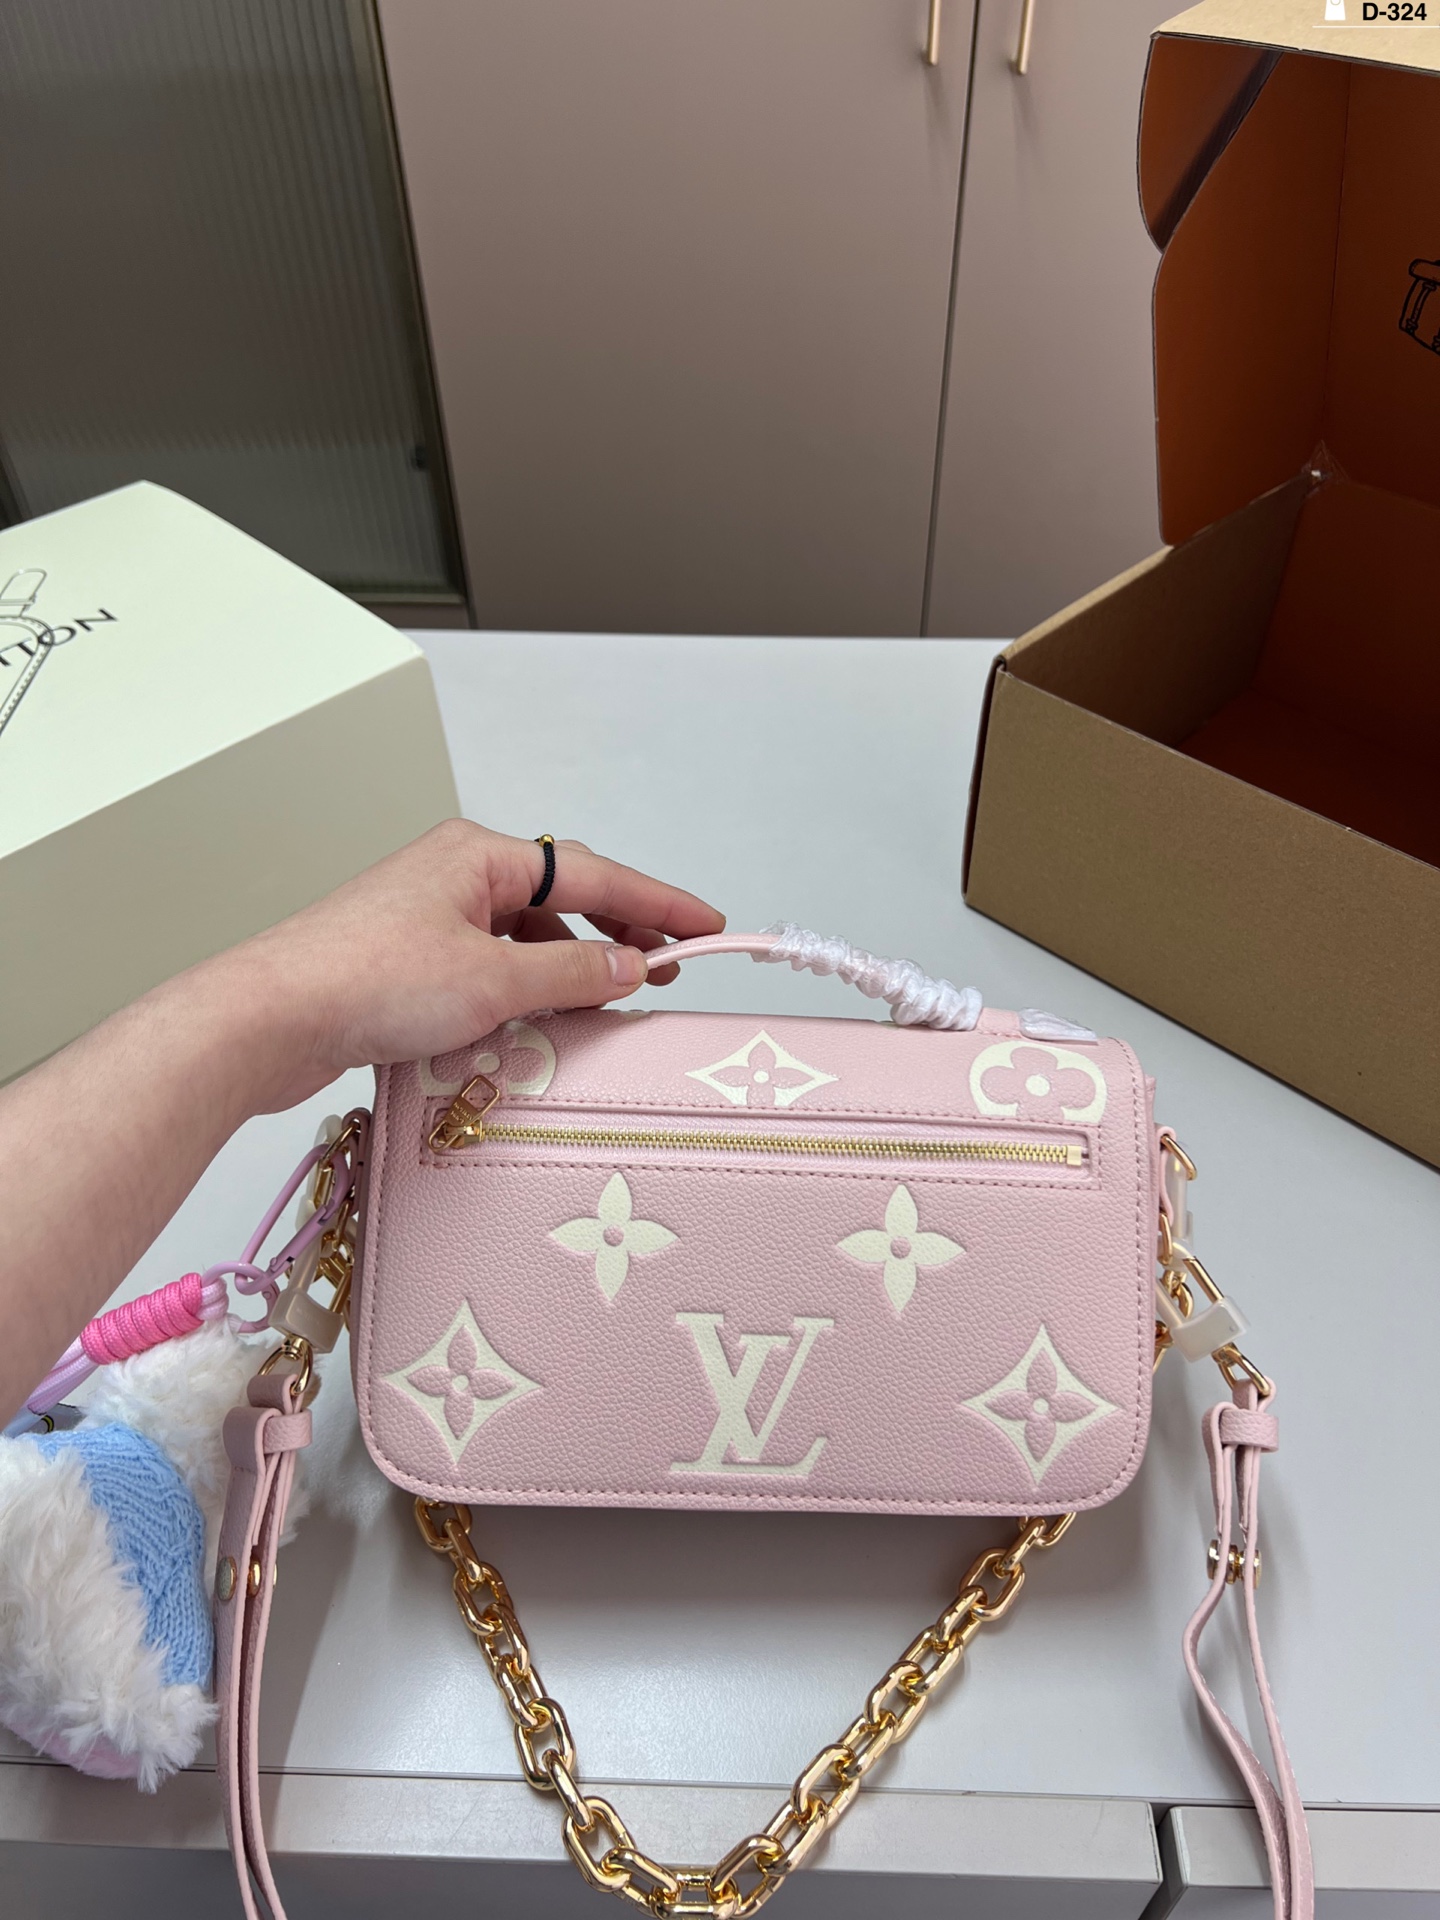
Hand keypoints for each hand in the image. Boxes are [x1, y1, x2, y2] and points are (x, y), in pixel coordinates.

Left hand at [231, 820, 725, 1105]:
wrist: (268, 1020)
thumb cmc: (363, 982)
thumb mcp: (492, 980)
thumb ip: (573, 970)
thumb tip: (630, 964)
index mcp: (479, 856)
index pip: (594, 874)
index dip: (659, 902)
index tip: (706, 925)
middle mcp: (454, 876)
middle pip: (561, 898)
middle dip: (617, 933)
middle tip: (665, 970)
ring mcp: (428, 917)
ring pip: (524, 937)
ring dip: (567, 968)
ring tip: (603, 1006)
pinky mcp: (405, 961)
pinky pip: (489, 966)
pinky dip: (524, 989)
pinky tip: (536, 1022)